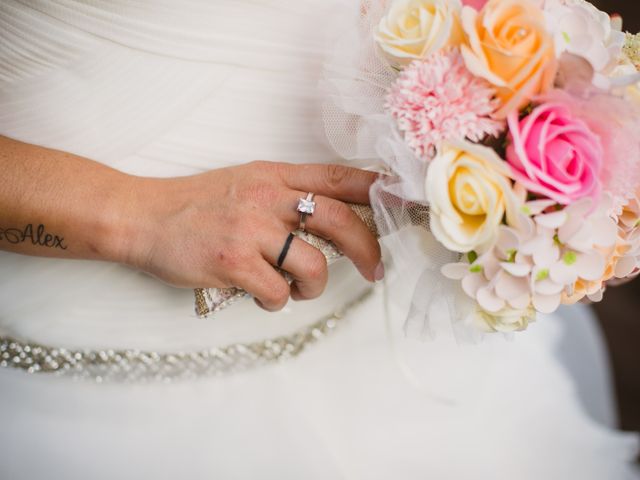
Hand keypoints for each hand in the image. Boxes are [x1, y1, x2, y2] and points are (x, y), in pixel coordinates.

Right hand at [125, 161, 382, 310]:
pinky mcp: (232, 262)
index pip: (339, 176)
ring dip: (313, 285)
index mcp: (274, 175)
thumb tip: (334, 220)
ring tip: (294, 288)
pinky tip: (260, 293)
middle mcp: (267, 198)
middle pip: (341, 220)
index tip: (402, 202)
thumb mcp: (245, 183)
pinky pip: (278, 292)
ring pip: (313, 265)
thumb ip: (287, 195)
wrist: (143, 218)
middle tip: (376, 269)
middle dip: (368, 249)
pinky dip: (276, 300)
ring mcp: (250, 229)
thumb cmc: (196, 205)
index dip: (377, 189)